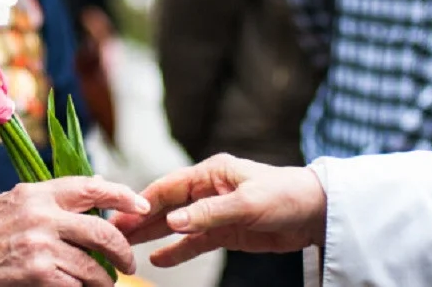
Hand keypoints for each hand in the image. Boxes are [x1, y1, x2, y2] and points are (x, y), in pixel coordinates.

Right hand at [0, 176, 148, 285]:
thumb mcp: (14, 203)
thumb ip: (52, 198)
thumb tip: (96, 189)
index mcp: (36, 193)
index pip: (90, 187)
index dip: (122, 195)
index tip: (141, 205)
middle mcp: (41, 215)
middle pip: (103, 231)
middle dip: (123, 251)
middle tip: (128, 263)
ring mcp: (40, 245)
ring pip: (94, 266)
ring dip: (103, 280)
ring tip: (100, 284)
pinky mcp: (37, 273)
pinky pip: (77, 285)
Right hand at [111, 153, 326, 267]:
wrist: (318, 213)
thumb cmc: (286, 196)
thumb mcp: (247, 203)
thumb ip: (209, 213)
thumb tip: (172, 223)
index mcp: (209, 173)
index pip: (168, 187)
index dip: (143, 200)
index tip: (120, 214)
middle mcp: (206, 190)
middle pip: (165, 206)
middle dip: (139, 219)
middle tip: (113, 232)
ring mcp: (213, 212)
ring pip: (175, 226)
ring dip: (152, 235)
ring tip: (125, 245)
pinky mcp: (224, 232)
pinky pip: (194, 243)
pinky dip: (176, 250)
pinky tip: (157, 259)